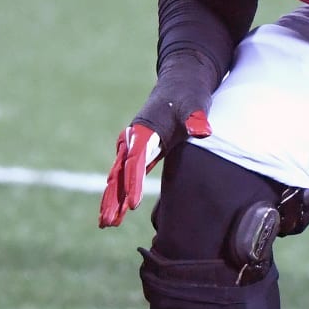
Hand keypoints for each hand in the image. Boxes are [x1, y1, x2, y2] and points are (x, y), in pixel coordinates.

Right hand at [99, 52, 216, 227]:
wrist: (181, 84)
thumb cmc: (189, 95)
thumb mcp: (195, 103)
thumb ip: (196, 116)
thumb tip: (202, 130)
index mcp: (145, 128)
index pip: (137, 159)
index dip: (133, 181)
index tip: (132, 204)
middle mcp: (134, 138)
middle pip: (119, 171)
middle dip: (113, 197)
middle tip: (109, 221)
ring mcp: (133, 146)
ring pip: (117, 176)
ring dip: (111, 200)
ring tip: (106, 224)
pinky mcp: (139, 153)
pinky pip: (125, 176)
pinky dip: (118, 193)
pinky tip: (115, 213)